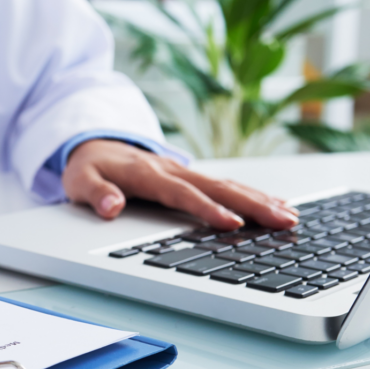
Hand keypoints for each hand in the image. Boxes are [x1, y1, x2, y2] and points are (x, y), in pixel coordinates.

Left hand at [61, 140, 298, 230]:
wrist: (93, 144)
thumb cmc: (88, 168)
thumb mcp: (79, 181)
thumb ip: (95, 193)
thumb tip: (110, 206)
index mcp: (147, 174)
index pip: (182, 194)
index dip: (207, 209)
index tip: (231, 224)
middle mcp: (172, 170)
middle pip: (216, 188)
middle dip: (251, 204)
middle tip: (283, 221)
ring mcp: (184, 171)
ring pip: (227, 185)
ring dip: (259, 200)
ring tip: (290, 216)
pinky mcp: (191, 176)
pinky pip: (225, 184)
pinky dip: (252, 194)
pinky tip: (276, 205)